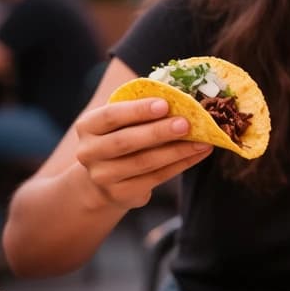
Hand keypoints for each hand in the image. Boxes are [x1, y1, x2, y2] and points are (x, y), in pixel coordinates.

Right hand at [75, 97, 211, 209]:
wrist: (104, 177)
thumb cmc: (120, 136)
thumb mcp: (121, 120)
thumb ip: (142, 108)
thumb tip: (181, 96)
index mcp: (87, 126)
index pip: (110, 116)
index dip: (137, 110)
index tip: (164, 104)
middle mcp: (89, 153)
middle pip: (125, 142)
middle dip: (158, 132)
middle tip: (186, 124)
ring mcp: (103, 177)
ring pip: (144, 163)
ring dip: (176, 151)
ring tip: (202, 141)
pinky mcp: (121, 194)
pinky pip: (156, 178)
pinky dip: (181, 165)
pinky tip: (198, 153)